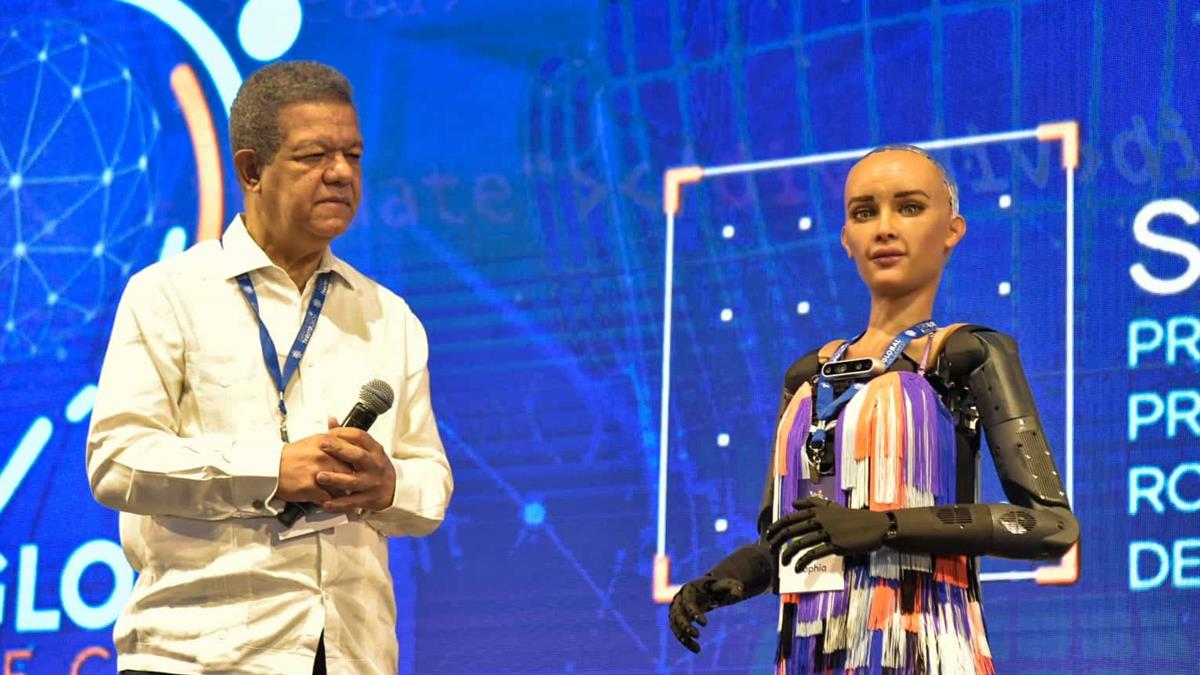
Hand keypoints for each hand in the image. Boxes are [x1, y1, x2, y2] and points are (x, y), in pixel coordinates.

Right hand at [277, 431, 355, 502]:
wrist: (271, 467)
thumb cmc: (292, 455)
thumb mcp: (313, 440)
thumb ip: (331, 437)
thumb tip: (342, 429)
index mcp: (327, 442)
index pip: (352, 452)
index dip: (356, 462)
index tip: (358, 468)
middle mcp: (324, 456)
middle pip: (349, 471)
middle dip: (351, 479)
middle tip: (350, 484)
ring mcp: (318, 472)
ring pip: (341, 486)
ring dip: (341, 491)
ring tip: (339, 493)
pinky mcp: (310, 488)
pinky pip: (329, 498)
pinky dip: (329, 500)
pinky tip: (326, 498)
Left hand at [313, 416, 396, 512]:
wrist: (396, 488)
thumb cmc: (376, 467)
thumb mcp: (367, 449)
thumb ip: (348, 436)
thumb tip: (331, 420)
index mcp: (375, 450)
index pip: (361, 437)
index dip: (344, 433)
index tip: (329, 433)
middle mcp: (375, 465)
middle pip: (358, 456)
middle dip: (339, 450)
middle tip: (322, 445)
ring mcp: (372, 483)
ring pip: (354, 481)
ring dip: (336, 479)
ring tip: (320, 477)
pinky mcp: (369, 499)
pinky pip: (352, 501)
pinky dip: (338, 503)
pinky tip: (325, 502)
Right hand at [668, 577, 743, 653]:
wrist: (709, 590)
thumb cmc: (719, 587)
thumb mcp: (728, 585)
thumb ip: (734, 588)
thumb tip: (737, 596)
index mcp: (690, 589)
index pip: (687, 600)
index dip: (693, 612)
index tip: (705, 624)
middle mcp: (680, 599)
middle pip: (677, 613)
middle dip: (685, 625)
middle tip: (697, 635)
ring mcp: (677, 610)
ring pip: (676, 625)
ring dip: (684, 637)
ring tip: (698, 650)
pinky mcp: (679, 620)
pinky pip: (678, 632)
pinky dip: (686, 641)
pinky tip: (696, 649)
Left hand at [764, 497, 891, 572]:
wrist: (875, 526)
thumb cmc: (853, 517)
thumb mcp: (832, 507)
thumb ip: (813, 504)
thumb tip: (793, 504)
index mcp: (817, 510)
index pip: (790, 518)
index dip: (776, 527)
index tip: (767, 535)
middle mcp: (819, 519)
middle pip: (790, 530)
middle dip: (776, 541)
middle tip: (769, 550)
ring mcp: (827, 532)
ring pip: (800, 543)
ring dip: (787, 554)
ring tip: (781, 564)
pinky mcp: (835, 545)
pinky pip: (813, 554)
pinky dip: (802, 562)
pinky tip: (796, 569)